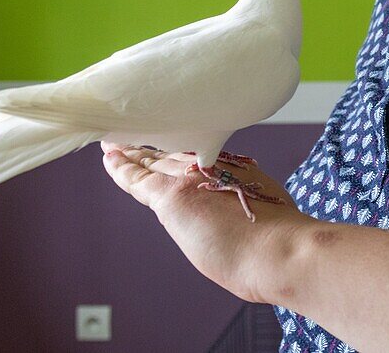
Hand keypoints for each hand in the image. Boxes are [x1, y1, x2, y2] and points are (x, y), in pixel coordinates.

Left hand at [101, 141, 313, 303]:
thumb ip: (250, 204)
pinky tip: (109, 155)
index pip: (197, 157)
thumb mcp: (270, 207)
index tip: (173, 149)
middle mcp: (211, 166)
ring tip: (117, 142)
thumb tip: (246, 216)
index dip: (180, 152)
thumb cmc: (279, 241)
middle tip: (136, 138)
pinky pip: (136, 177)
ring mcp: (189, 178)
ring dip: (134, 152)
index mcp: (234, 169)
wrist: (277, 250)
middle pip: (172, 154)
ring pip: (153, 160)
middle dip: (154, 148)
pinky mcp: (170, 196)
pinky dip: (120, 166)